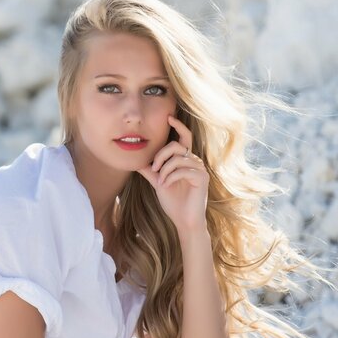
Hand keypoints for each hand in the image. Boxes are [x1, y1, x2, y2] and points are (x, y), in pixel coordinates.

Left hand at [136, 115, 209, 241]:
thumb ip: (149, 170)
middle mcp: (194, 161)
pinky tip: (165, 185)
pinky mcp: (202, 177)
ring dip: (164, 170)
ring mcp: (200, 169)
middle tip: (153, 168)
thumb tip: (136, 160)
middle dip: (161, 155)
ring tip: (160, 181)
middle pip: (176, 145)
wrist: (184, 220)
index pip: (184, 137)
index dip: (178, 126)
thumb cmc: (173, 202)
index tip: (168, 117)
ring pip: (177, 158)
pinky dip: (170, 177)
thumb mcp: (158, 182)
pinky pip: (182, 169)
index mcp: (185, 159)